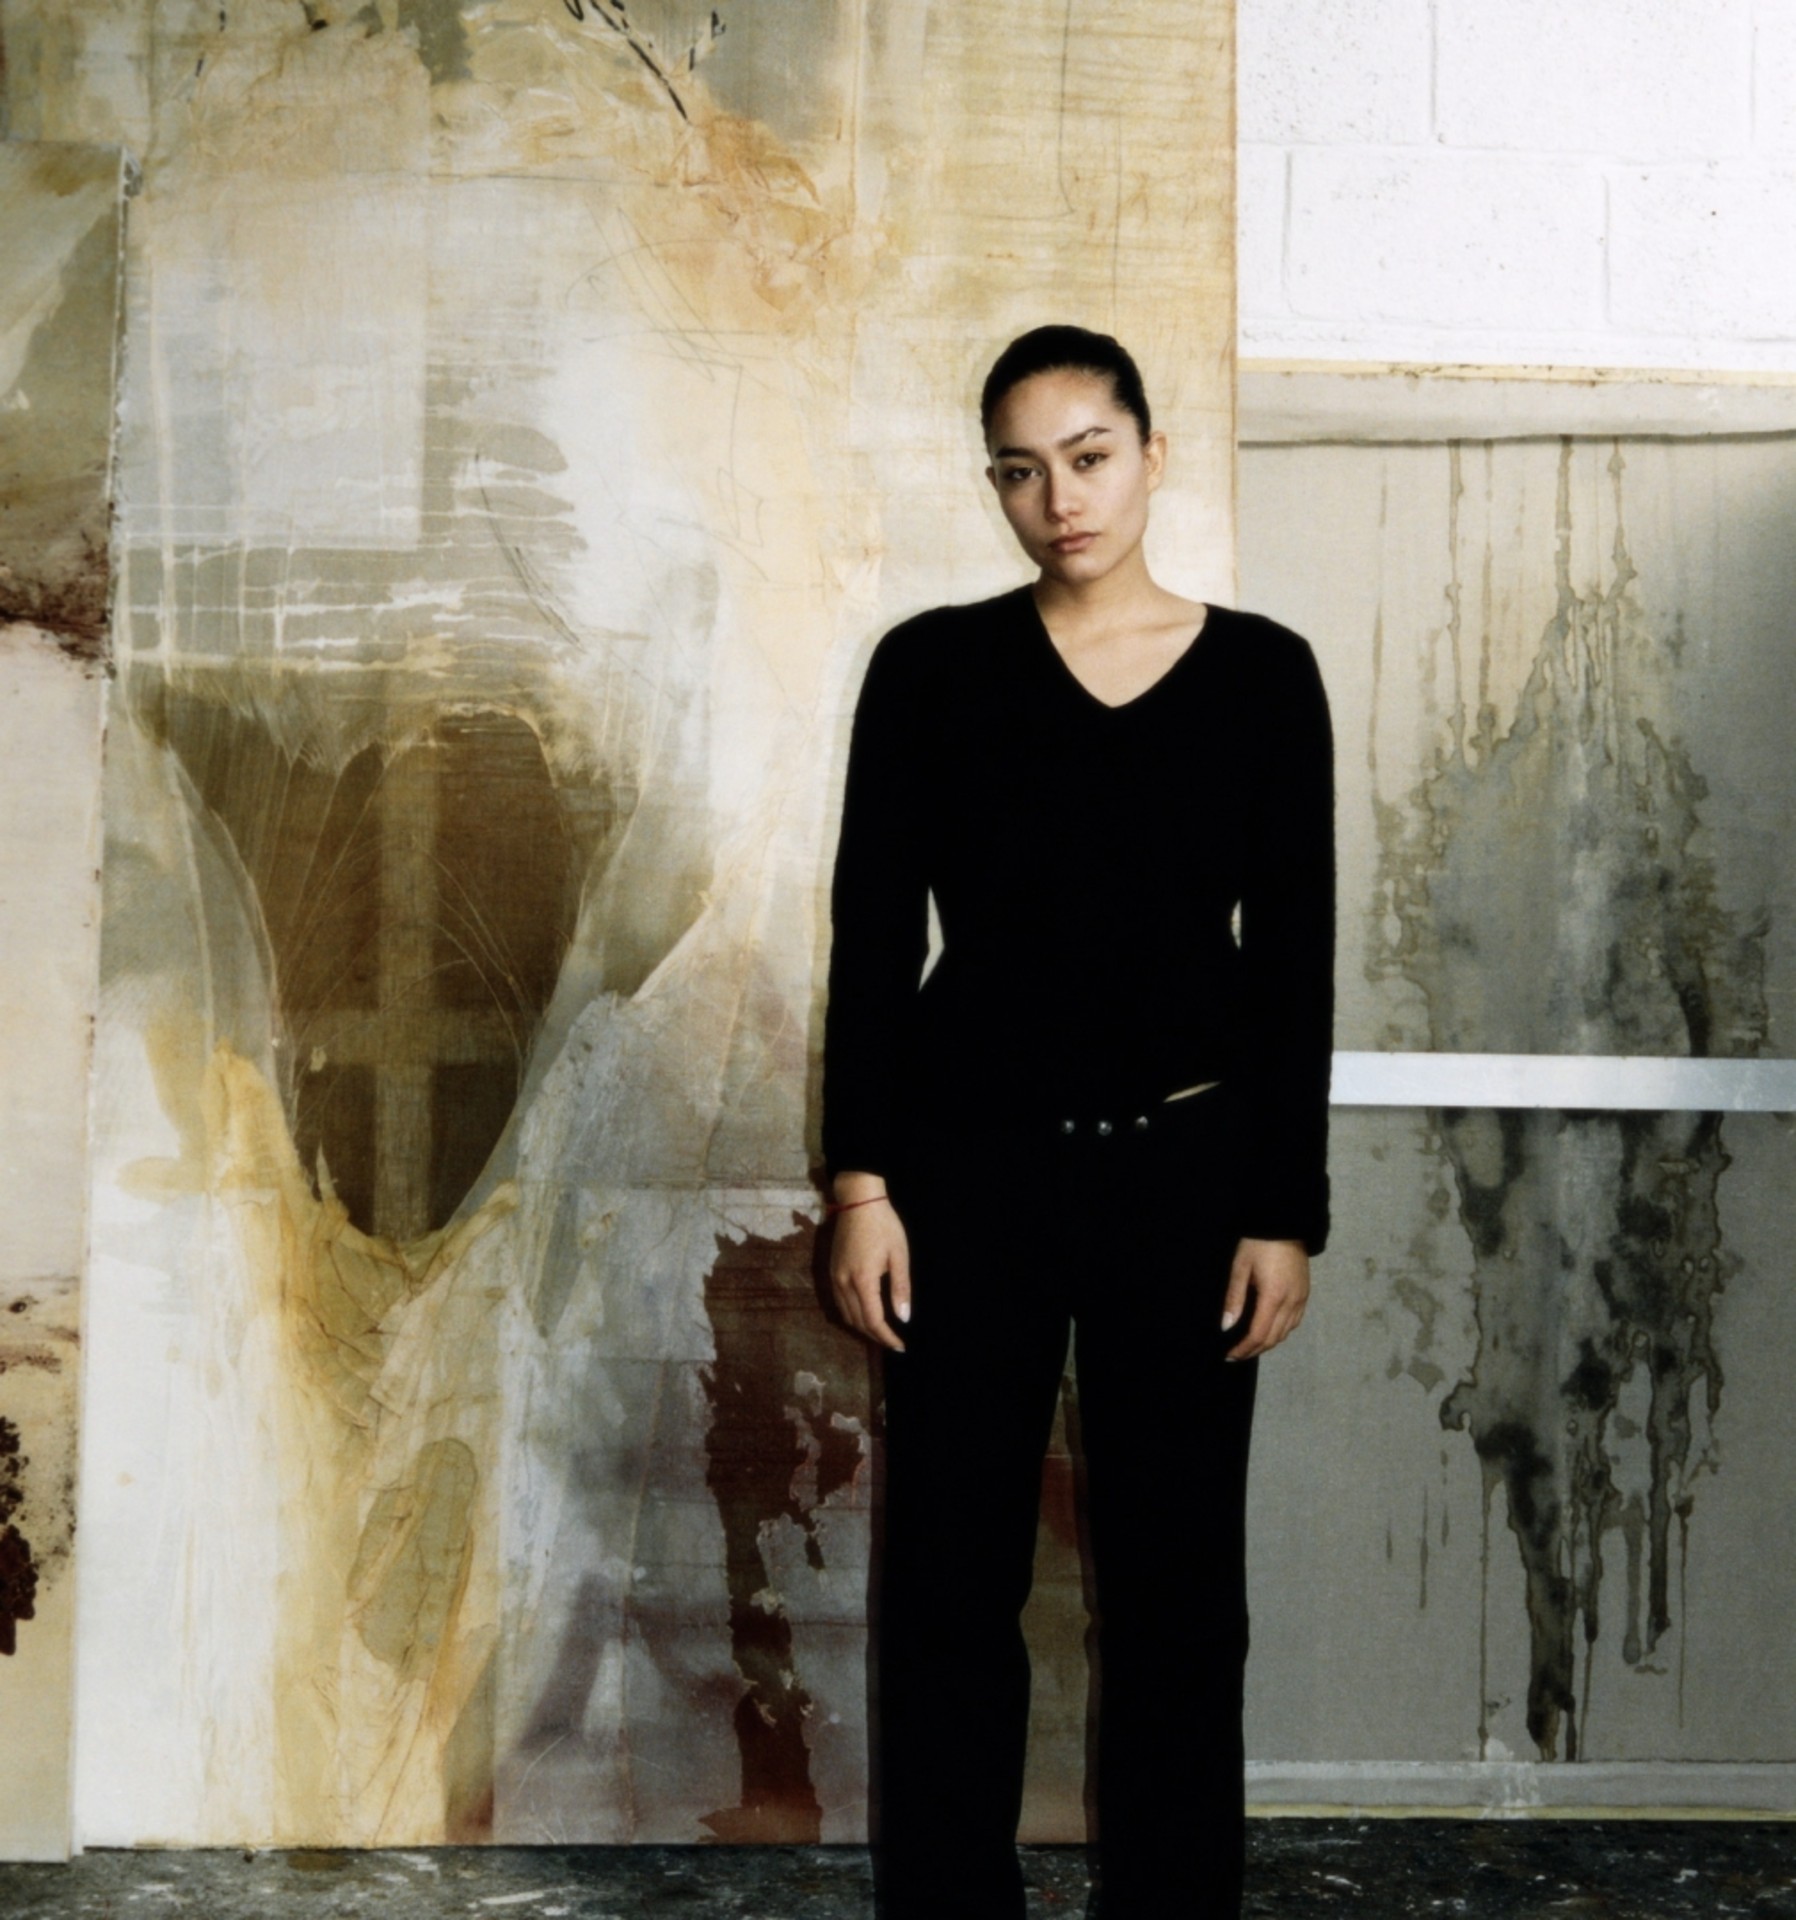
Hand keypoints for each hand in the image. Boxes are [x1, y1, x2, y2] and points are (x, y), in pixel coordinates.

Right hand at [827, 1173, 910, 1352]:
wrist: (859, 1201)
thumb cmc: (884, 1225)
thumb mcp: (899, 1256)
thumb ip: (901, 1288)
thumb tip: (903, 1318)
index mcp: (862, 1280)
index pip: (873, 1320)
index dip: (886, 1337)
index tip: (901, 1346)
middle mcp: (843, 1282)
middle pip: (857, 1321)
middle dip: (876, 1336)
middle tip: (894, 1342)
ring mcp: (834, 1277)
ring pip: (846, 1314)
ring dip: (863, 1327)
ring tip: (882, 1332)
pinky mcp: (831, 1270)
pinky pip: (839, 1303)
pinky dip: (852, 1314)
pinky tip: (866, 1313)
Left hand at [1221, 1237, 1308, 1360]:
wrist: (1284, 1224)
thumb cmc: (1258, 1243)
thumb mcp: (1240, 1267)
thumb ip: (1234, 1298)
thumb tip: (1227, 1326)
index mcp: (1274, 1296)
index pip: (1259, 1334)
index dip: (1244, 1348)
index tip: (1229, 1355)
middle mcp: (1292, 1302)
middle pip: (1273, 1338)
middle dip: (1254, 1350)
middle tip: (1236, 1355)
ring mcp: (1301, 1298)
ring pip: (1285, 1332)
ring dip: (1267, 1343)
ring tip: (1249, 1346)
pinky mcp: (1305, 1294)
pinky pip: (1294, 1322)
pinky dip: (1280, 1332)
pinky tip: (1268, 1331)